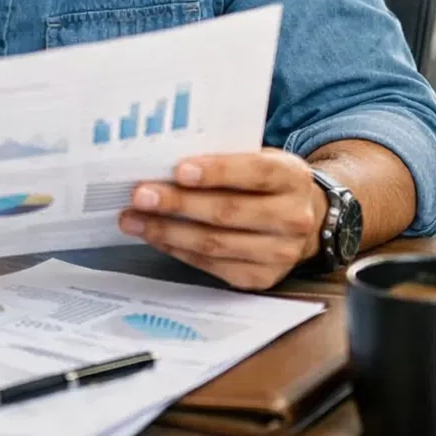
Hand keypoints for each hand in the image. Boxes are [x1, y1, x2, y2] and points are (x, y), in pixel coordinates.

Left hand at [118, 148, 324, 290]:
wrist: (302, 219)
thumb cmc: (264, 182)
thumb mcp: (258, 158)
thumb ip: (224, 158)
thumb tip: (163, 160)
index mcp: (292, 177)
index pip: (255, 172)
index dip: (217, 172)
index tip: (179, 170)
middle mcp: (293, 217)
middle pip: (229, 212)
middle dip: (178, 204)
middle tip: (140, 196)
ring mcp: (281, 253)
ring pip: (216, 243)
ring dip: (168, 232)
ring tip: (133, 220)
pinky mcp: (262, 277)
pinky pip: (212, 265)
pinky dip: (178, 250)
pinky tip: (154, 237)